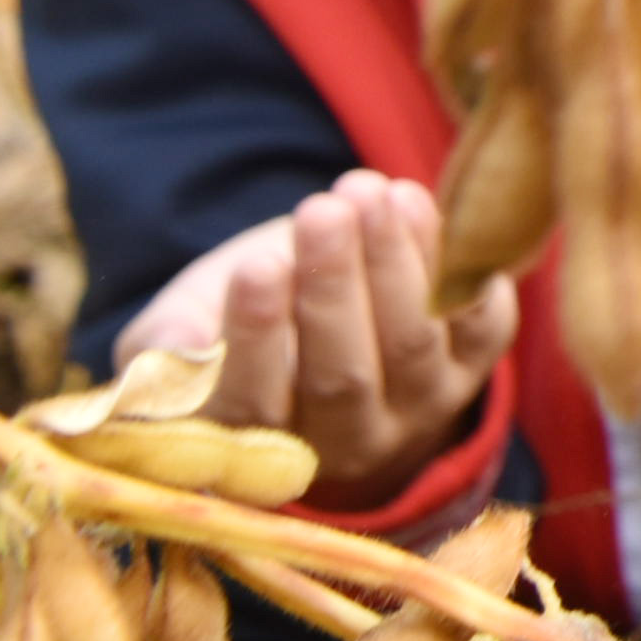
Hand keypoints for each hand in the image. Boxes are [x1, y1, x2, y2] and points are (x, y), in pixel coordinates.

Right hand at [120, 171, 517, 509]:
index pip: (256, 405)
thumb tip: (180, 349)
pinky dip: (447, 260)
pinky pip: (475, 319)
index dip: (257, 337)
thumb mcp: (178, 328)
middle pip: (344, 376)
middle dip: (334, 287)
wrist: (319, 308)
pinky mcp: (474, 366)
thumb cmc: (229, 319)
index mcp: (258, 448)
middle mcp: (347, 445)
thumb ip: (165, 342)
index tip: (256, 265)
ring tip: (364, 192)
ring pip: (411, 343)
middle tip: (321, 212)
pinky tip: (411, 203)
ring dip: (391, 261)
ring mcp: (419, 409)